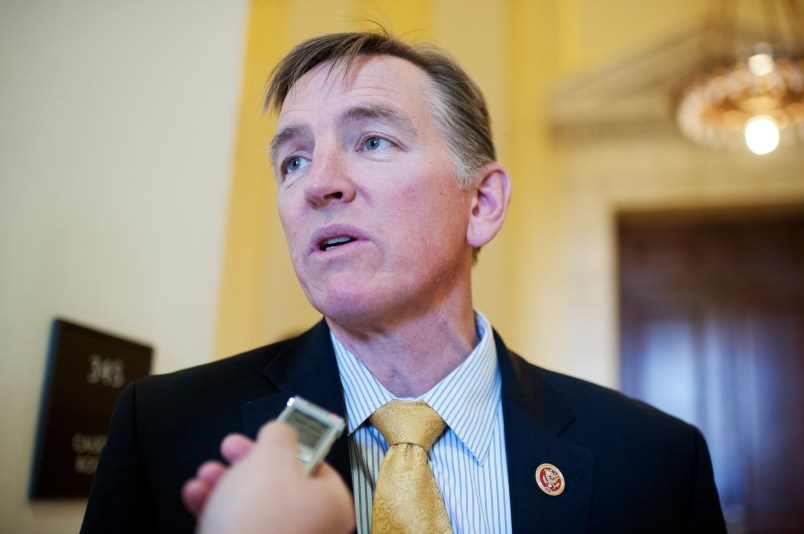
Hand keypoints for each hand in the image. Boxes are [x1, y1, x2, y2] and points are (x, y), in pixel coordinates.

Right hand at [182, 421, 354, 533]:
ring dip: (227, 483)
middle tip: (232, 450)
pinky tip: (198, 495)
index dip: (288, 445)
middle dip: (247, 462)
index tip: (268, 437)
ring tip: (208, 473)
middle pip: (281, 483)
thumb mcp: (271, 456)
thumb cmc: (259, 521)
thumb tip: (280, 430)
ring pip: (255, 504)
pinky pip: (239, 524)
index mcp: (333, 503)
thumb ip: (279, 435)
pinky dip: (218, 508)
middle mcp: (315, 528)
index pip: (316, 462)